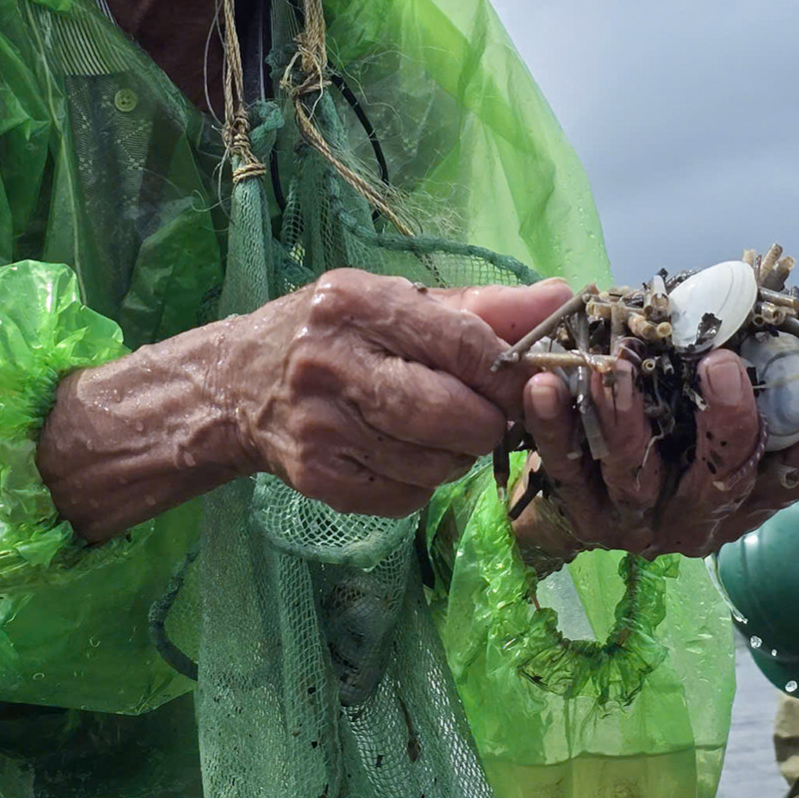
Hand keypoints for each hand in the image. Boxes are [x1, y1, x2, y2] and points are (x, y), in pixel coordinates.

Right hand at [223, 270, 558, 515]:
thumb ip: (483, 306)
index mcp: (359, 304)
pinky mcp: (316, 477)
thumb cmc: (336, 333)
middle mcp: (332, 363)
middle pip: (450, 414)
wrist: (236, 383)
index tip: (535, 385)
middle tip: (486, 414)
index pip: (462, 344)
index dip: (512, 373)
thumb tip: (562, 300)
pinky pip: (405, 497)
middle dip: (486, 422)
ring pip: (434, 463)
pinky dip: (421, 483)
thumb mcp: (398, 302)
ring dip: (455, 455)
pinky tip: (401, 454)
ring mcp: (320, 426)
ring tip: (437, 429)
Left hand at [514, 348, 798, 560]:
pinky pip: (567, 470)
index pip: (797, 473)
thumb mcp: (699, 408)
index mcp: (742, 491)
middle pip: (726, 478)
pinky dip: (556, 426)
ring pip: (639, 473)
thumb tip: (750, 291)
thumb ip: (727, 365)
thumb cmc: (659, 433)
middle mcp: (699, 516)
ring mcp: (638, 521)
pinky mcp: (580, 516)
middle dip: (728, 420)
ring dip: (628, 414)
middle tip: (719, 362)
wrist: (573, 502)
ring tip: (616, 364)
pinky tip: (545, 384)